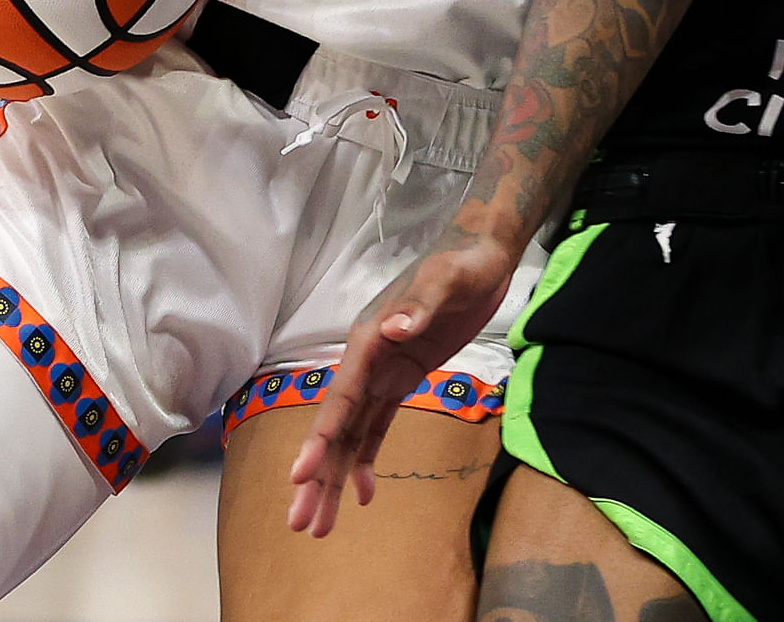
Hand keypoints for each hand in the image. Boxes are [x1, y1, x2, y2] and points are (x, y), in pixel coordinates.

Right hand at [285, 230, 517, 538]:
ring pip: (351, 435)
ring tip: (321, 527)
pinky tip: (363, 494)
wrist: (483, 256)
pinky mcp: (402, 380)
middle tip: (301, 524)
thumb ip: (420, 305)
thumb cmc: (463, 264)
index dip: (320, 439)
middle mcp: (367, 361)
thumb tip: (394, 328)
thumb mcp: (446, 280)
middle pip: (336, 427)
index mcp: (369, 339)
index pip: (339, 398)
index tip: (300, 476)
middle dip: (318, 475)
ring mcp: (382, 373)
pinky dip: (367, 461)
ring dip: (336, 478)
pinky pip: (376, 428)